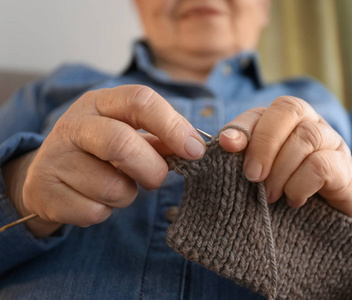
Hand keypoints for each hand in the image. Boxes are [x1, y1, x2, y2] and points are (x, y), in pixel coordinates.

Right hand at [2, 85, 205, 236]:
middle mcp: (74, 123)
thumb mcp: (128, 133)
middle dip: (151, 169)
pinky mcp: (44, 190)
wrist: (47, 176)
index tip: (194, 150)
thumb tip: (194, 146)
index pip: (140, 101)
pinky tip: (93, 199)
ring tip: (115, 186)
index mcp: (101, 102)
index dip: (173, 126)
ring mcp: (55, 156)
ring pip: (111, 187)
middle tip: (156, 179)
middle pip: (121, 143)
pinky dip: (104, 211)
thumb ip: (160, 138)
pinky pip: (94, 211)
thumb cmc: (100, 152)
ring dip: (126, 195)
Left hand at [219, 96, 351, 227]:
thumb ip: (242, 156)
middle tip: (252, 176)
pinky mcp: (345, 168)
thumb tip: (222, 142)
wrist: (328, 220)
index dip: (242, 126)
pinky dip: (300, 185)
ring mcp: (332, 143)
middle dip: (264, 143)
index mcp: (284, 122)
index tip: (227, 145)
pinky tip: (293, 200)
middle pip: (289, 110)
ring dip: (281, 170)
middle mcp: (310, 123)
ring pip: (307, 137)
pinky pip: (322, 165)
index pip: (262, 110)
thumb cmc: (284, 191)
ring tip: (270, 196)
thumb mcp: (259, 173)